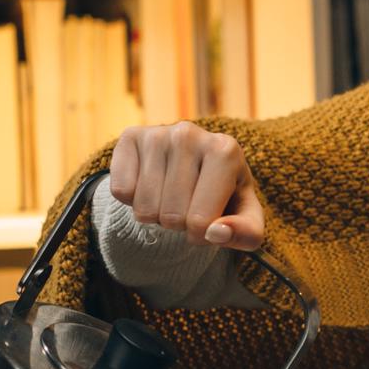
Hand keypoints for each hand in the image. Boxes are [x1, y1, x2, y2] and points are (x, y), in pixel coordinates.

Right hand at [108, 122, 264, 251]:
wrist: (195, 170)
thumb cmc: (225, 200)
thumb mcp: (246, 221)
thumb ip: (245, 233)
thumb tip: (217, 232)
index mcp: (226, 151)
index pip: (201, 220)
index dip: (202, 235)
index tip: (210, 221)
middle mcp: (190, 134)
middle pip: (171, 215)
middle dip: (178, 225)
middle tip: (187, 208)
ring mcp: (158, 133)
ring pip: (144, 207)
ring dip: (155, 215)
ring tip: (170, 198)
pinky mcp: (130, 137)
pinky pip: (121, 191)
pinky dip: (131, 201)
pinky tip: (149, 185)